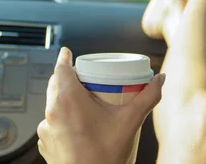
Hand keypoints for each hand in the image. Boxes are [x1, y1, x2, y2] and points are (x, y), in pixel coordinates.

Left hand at [37, 47, 165, 163]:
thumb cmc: (104, 157)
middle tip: (84, 77)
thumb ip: (148, 96)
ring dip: (64, 99)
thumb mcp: (130, 121)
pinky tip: (79, 126)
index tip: (67, 52)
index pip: (60, 68)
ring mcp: (47, 131)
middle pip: (55, 85)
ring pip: (52, 105)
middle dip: (67, 77)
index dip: (64, 58)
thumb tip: (159, 80)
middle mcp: (52, 113)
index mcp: (68, 101)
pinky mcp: (46, 145)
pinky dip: (62, 120)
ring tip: (84, 103)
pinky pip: (52, 124)